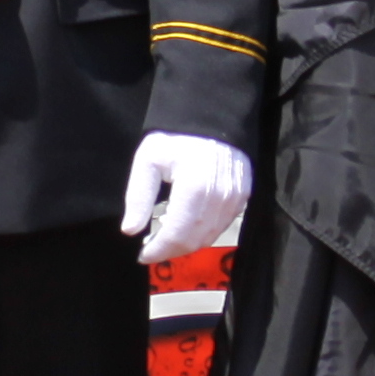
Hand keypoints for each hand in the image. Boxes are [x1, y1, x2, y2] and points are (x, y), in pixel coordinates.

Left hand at [120, 131, 253, 263]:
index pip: (176, 234)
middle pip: (194, 240)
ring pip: (209, 236)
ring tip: (166, 239)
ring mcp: (235, 199)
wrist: (213, 119)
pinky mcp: (244, 197)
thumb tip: (130, 231)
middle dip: (171, 251)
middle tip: (152, 250)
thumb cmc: (176, 137)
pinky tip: (186, 227)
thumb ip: (138, 196)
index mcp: (195, 187)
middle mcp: (219, 198)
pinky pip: (222, 226)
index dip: (158, 250)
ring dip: (186, 244)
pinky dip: (203, 234)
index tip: (142, 256)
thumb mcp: (148, 159)